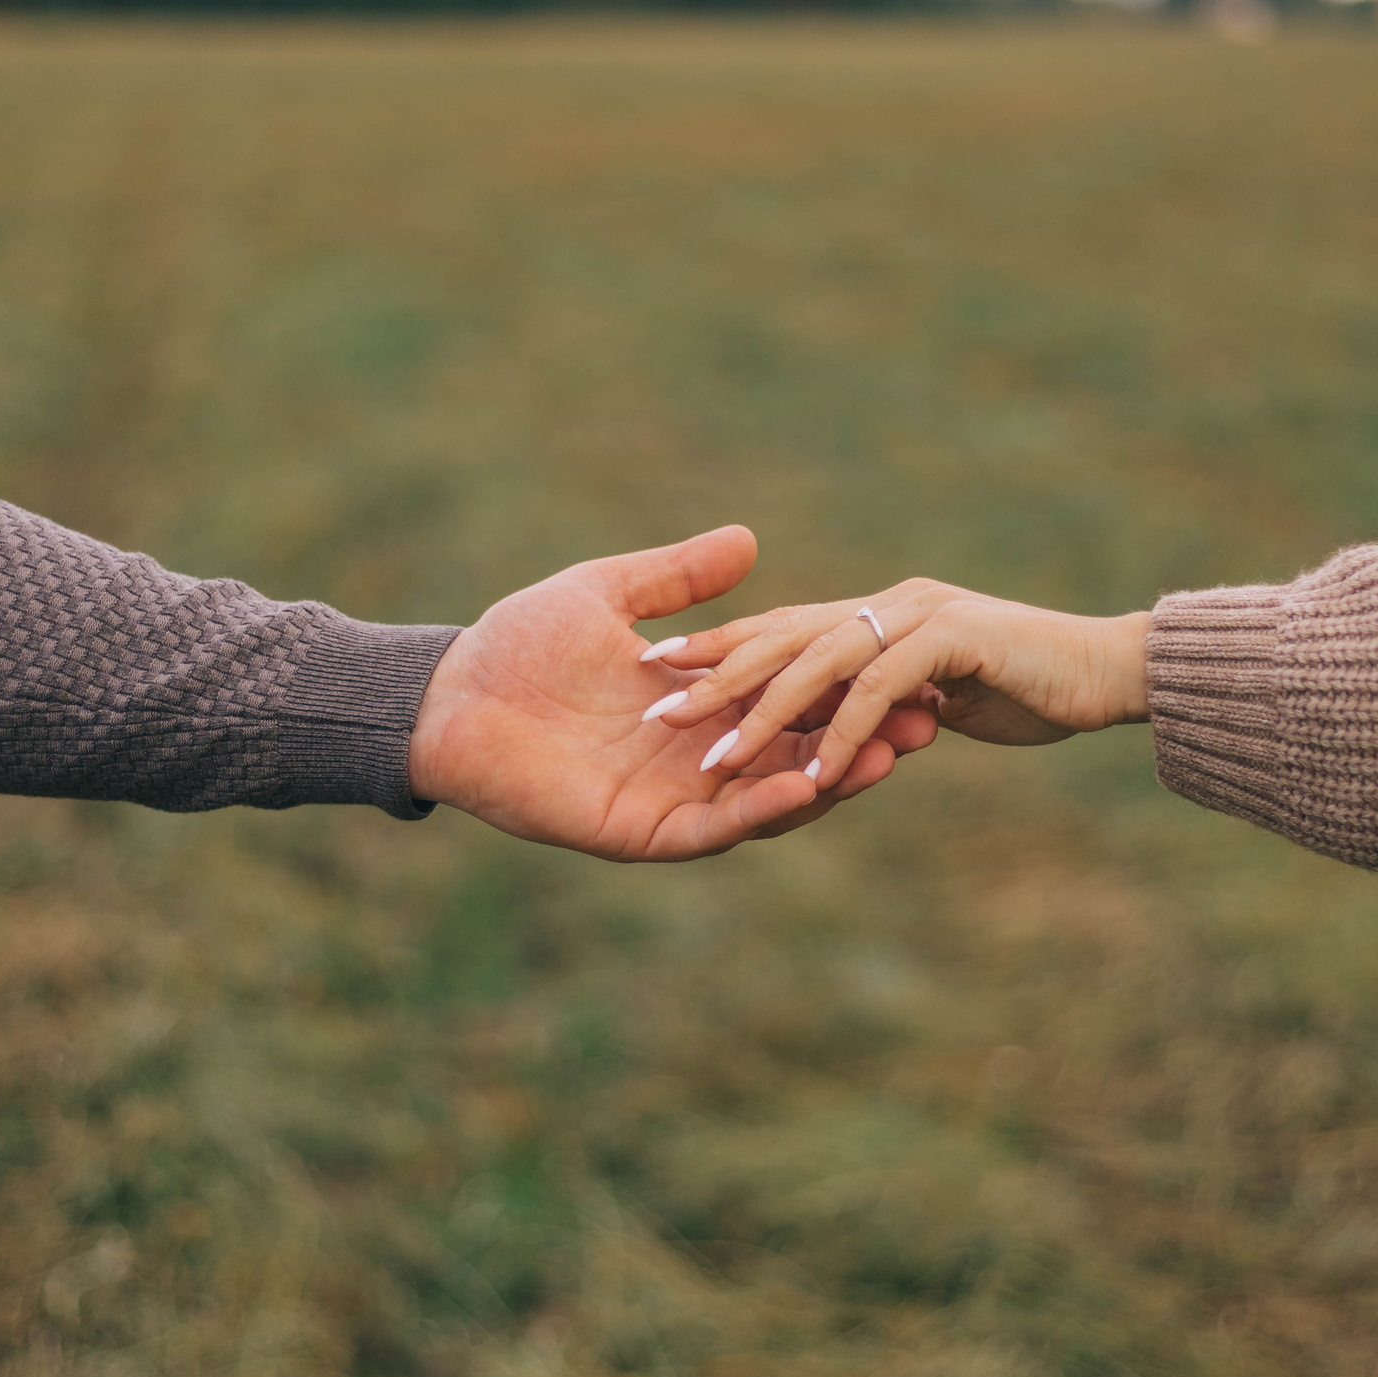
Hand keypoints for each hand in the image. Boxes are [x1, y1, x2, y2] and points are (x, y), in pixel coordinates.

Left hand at [406, 527, 938, 859]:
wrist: (448, 695)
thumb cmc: (517, 642)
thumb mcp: (609, 595)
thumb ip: (678, 579)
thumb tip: (747, 542)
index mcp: (693, 710)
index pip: (789, 706)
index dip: (846, 693)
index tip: (908, 670)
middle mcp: (693, 760)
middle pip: (798, 758)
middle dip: (862, 743)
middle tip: (929, 724)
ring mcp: (671, 800)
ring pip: (771, 800)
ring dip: (831, 781)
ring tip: (890, 756)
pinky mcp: (642, 834)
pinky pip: (716, 830)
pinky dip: (763, 809)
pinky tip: (809, 788)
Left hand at [642, 579, 1148, 787]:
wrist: (1118, 671)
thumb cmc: (1037, 685)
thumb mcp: (945, 696)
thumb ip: (890, 702)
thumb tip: (840, 729)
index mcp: (878, 613)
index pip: (781, 626)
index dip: (718, 646)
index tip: (656, 672)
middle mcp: (888, 607)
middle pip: (781, 636)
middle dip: (713, 675)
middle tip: (653, 710)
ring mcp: (918, 619)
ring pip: (818, 661)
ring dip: (764, 714)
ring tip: (714, 758)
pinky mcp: (952, 644)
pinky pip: (877, 689)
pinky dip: (842, 732)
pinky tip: (809, 774)